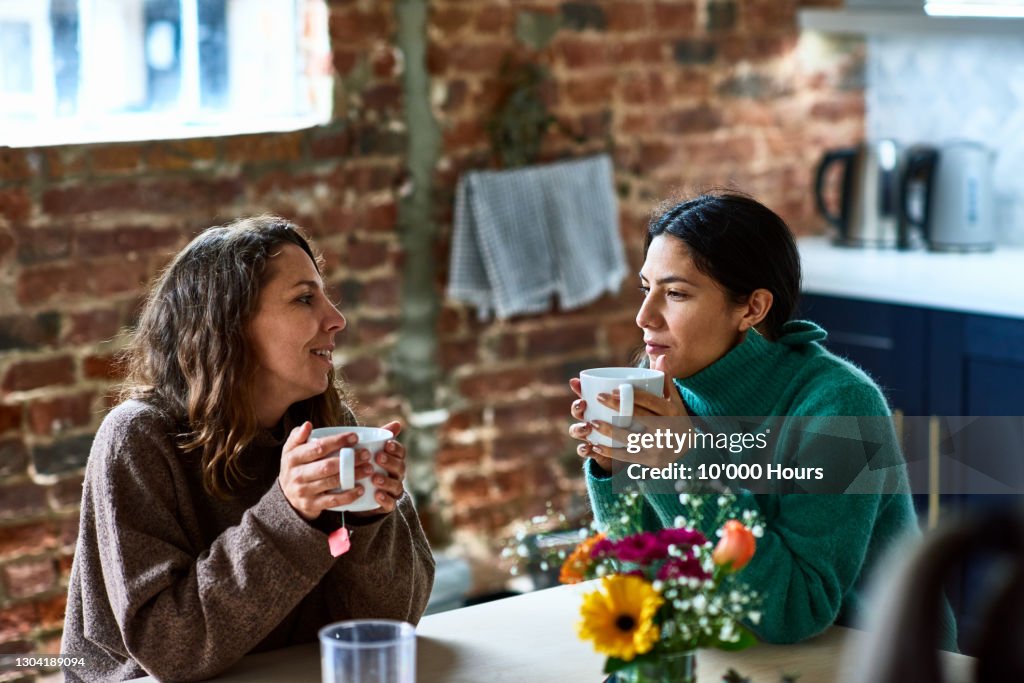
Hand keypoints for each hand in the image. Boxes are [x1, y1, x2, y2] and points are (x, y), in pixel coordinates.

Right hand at [279, 422, 375, 520]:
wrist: (287, 496)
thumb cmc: (296, 466)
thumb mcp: (292, 450)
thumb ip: (299, 436)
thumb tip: (308, 424)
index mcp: (293, 457)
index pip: (318, 447)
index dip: (337, 441)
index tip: (355, 437)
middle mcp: (296, 475)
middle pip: (326, 466)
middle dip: (349, 459)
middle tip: (366, 454)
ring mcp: (303, 491)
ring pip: (331, 482)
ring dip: (353, 476)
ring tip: (369, 469)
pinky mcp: (311, 505)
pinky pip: (332, 500)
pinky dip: (348, 496)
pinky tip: (360, 489)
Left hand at [348, 421, 406, 517]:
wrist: (361, 495)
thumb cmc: (369, 467)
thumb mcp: (371, 452)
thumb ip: (380, 437)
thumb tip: (397, 423)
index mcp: (394, 460)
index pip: (400, 453)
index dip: (395, 448)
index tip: (386, 444)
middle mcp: (397, 475)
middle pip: (400, 468)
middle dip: (390, 462)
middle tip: (379, 457)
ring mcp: (393, 490)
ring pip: (396, 486)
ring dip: (386, 481)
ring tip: (375, 478)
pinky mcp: (387, 505)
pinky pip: (390, 504)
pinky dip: (384, 499)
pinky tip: (377, 495)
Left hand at [568, 356, 691, 469]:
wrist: (688, 452)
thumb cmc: (676, 419)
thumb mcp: (675, 402)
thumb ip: (666, 381)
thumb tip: (661, 357)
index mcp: (672, 413)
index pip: (650, 402)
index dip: (631, 395)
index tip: (612, 389)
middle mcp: (667, 430)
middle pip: (639, 417)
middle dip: (617, 407)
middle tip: (598, 398)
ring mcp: (659, 447)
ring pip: (631, 439)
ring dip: (610, 431)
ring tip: (592, 422)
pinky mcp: (650, 461)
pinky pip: (627, 457)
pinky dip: (610, 452)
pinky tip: (595, 446)